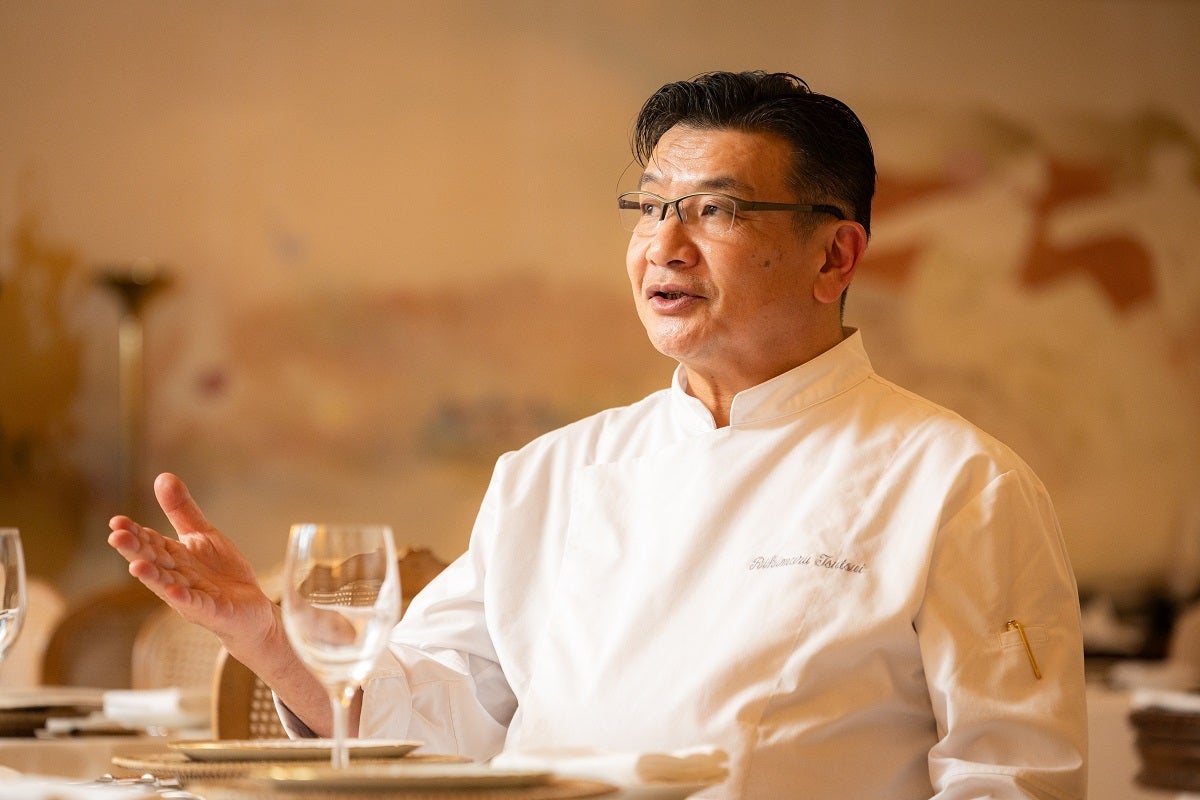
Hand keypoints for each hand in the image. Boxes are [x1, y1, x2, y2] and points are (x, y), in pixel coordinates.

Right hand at [107, 472, 277, 653]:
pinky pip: (197, 604)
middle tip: (116, 537)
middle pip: (154, 562)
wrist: (251, 607)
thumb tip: (162, 476)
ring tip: (135, 566)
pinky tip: (173, 591)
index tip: (116, 522)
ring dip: (152, 576)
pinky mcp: (212, 610)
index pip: (150, 542)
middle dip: (136, 551)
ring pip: (168, 585)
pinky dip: (184, 598)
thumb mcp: (202, 535)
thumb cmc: (221, 572)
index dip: (134, 534)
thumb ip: (181, 511)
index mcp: (174, 557)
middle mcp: (176, 577)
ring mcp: (192, 596)